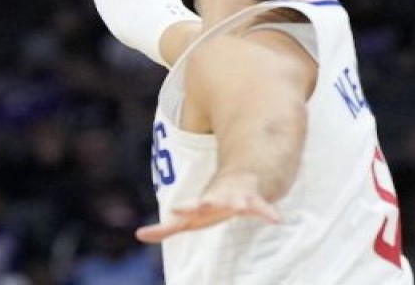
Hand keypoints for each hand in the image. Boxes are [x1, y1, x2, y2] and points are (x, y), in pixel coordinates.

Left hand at [135, 174, 280, 243]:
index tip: (172, 213)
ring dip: (238, 203)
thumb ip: (165, 228)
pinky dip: (268, 213)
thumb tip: (138, 235)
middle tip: (201, 204)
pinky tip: (276, 220)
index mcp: (201, 206)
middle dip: (206, 202)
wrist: (243, 178)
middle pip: (211, 201)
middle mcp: (217, 200)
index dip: (180, 214)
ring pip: (237, 201)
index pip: (187, 212)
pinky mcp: (255, 201)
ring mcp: (237, 198)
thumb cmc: (212, 204)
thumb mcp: (189, 216)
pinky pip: (263, 208)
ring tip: (240, 207)